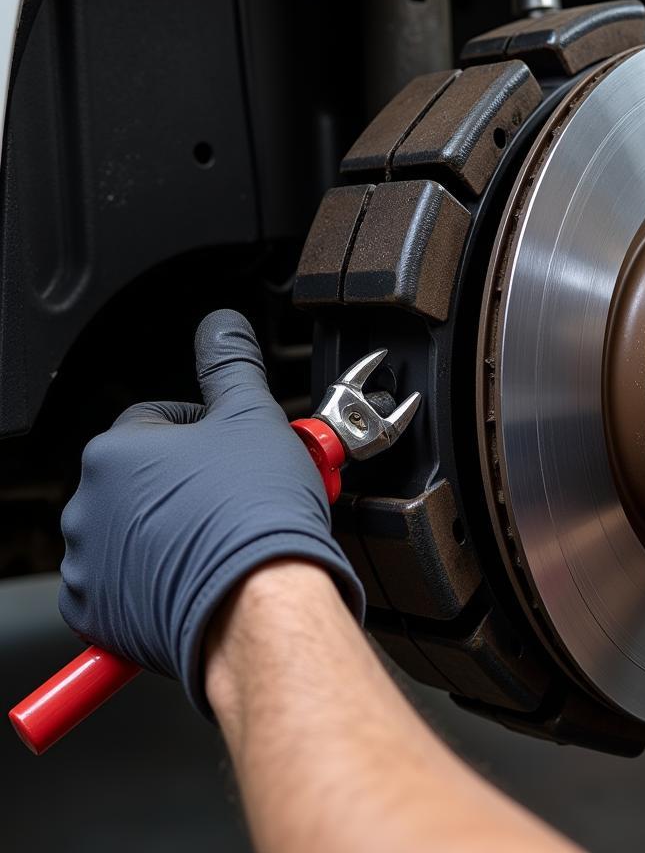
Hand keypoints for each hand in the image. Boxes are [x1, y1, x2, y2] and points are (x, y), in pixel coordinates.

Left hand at [58, 309, 364, 715]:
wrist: (261, 603)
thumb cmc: (255, 515)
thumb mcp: (254, 417)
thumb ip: (230, 363)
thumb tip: (222, 324)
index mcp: (116, 451)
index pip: (159, 421)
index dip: (208, 433)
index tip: (238, 453)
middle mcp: (88, 505)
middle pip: (146, 479)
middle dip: (189, 484)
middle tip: (238, 496)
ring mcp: (88, 564)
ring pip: (136, 531)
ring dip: (172, 530)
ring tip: (224, 538)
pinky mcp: (97, 616)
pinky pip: (124, 587)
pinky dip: (155, 581)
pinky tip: (201, 575)